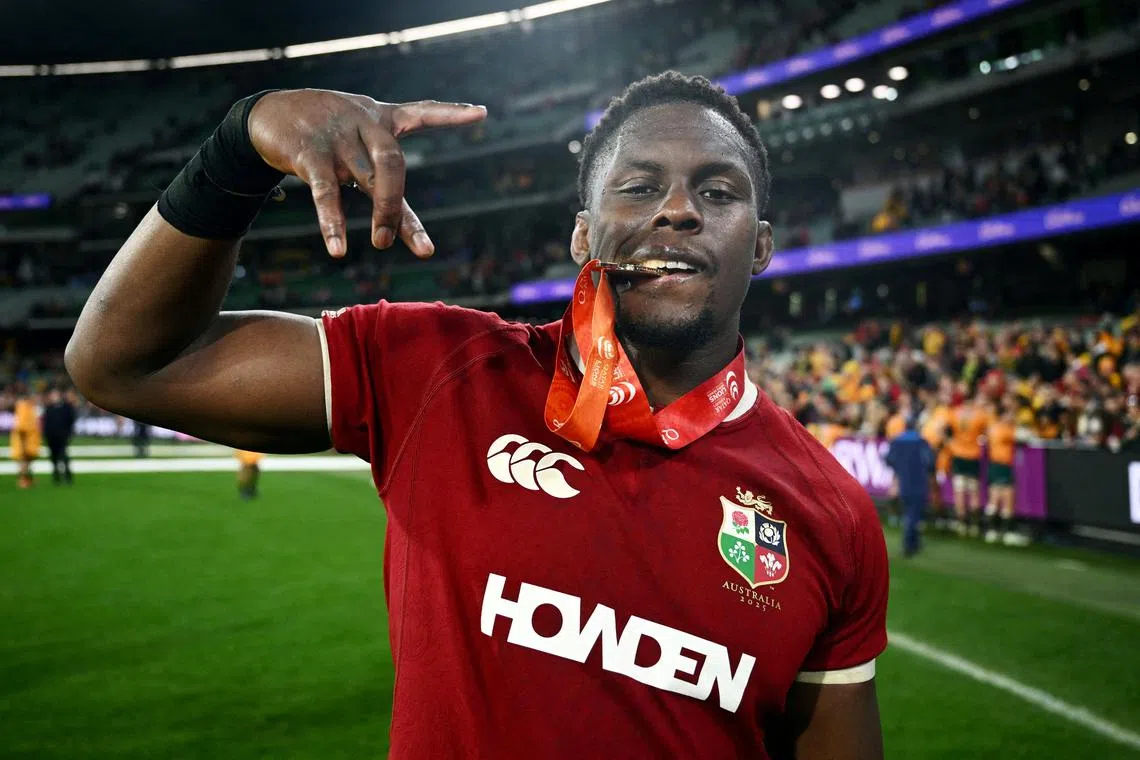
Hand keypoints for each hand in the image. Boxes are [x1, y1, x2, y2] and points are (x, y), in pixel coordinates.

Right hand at [248, 89, 486, 258]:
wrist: (267, 112)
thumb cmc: (322, 130)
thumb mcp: (355, 136)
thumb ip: (379, 169)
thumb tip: (397, 220)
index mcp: (380, 118)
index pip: (421, 112)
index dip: (450, 112)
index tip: (481, 112)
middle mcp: (363, 125)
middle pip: (394, 163)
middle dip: (401, 203)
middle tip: (412, 245)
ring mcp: (336, 138)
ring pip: (368, 178)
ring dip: (381, 214)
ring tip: (383, 244)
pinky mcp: (309, 153)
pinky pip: (325, 192)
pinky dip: (332, 222)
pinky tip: (338, 250)